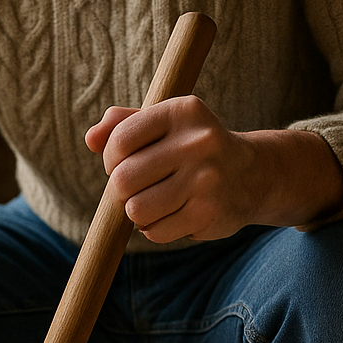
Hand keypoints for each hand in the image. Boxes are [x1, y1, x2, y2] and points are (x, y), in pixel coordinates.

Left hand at [84, 97, 342, 241]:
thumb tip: (90, 139)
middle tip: (138, 188)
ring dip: (137, 212)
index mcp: (182, 111)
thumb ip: (123, 124)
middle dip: (121, 190)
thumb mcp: (164, 124)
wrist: (252, 175)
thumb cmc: (193, 148)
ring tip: (154, 202)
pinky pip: (156, 231)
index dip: (111, 158)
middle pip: (123, 180)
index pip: (120, 140)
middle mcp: (198, 142)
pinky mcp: (208, 213)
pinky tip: (173, 215)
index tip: (123, 162)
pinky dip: (155, 228)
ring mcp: (206, 179)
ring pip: (136, 210)